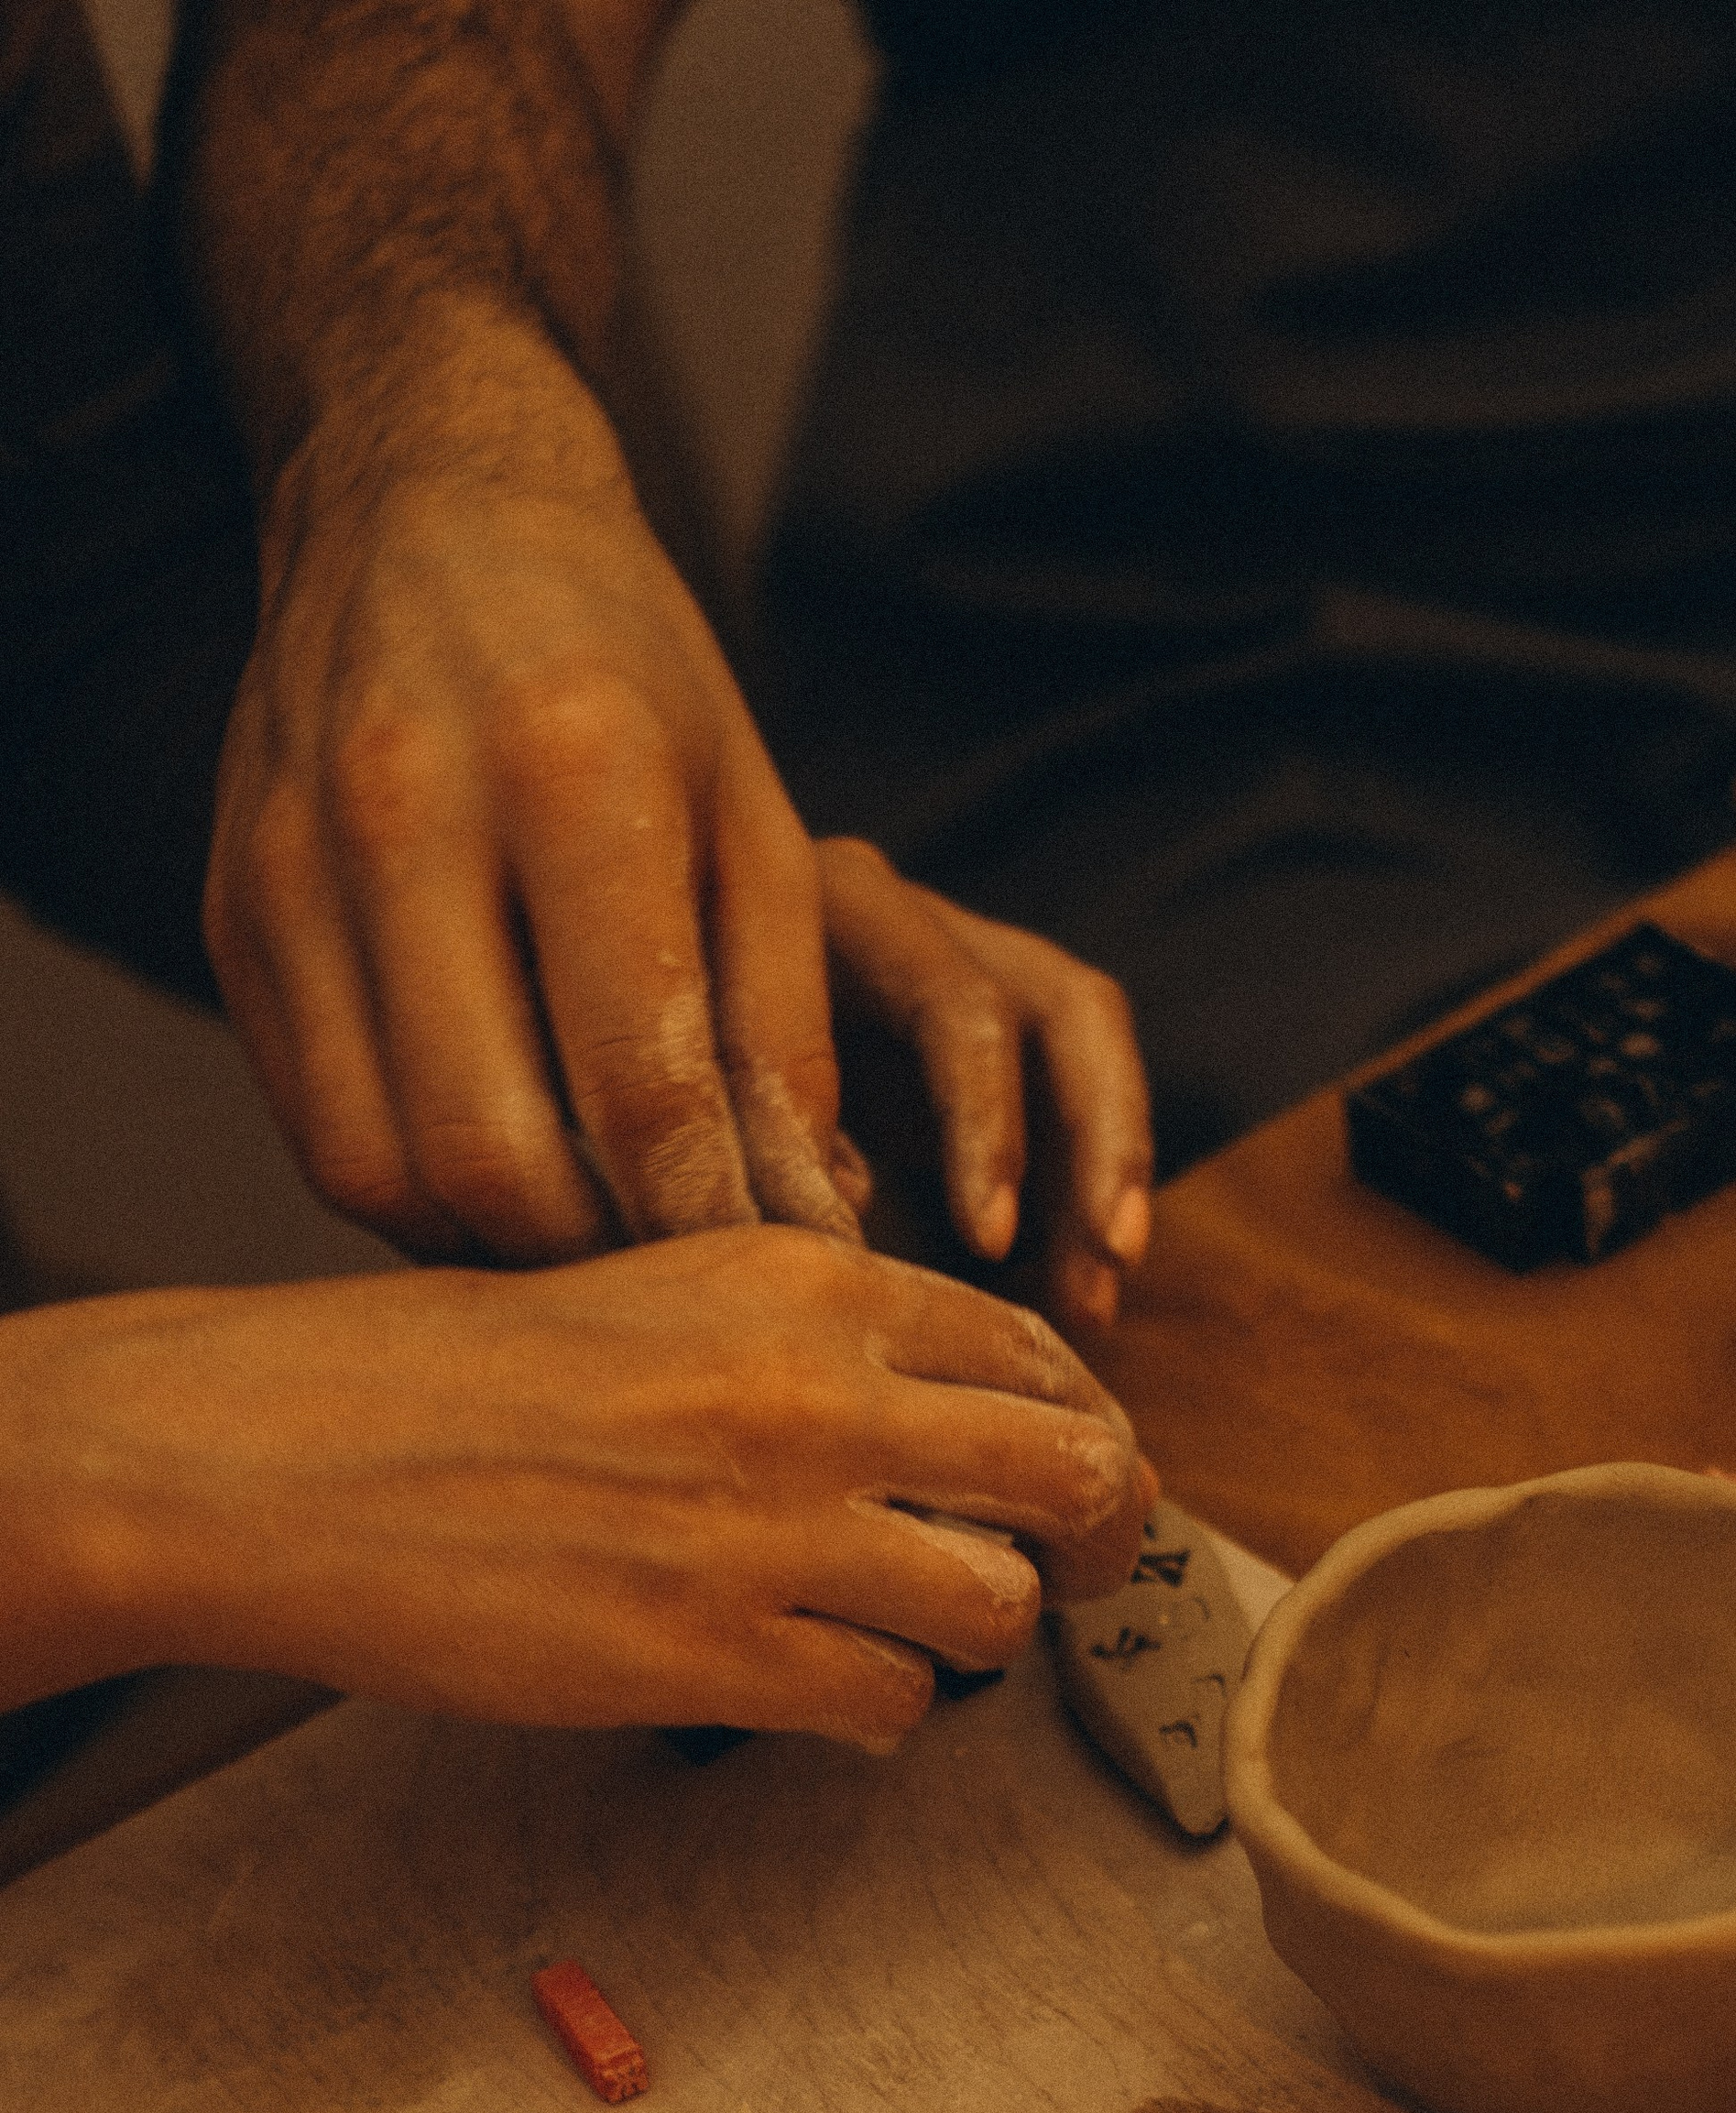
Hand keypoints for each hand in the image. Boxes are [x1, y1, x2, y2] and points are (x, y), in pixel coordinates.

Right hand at [2, 1236, 1151, 1743]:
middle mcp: (811, 1391)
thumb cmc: (438, 1376)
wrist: (280, 1457)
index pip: (1032, 1351)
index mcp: (801, 1277)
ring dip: (972, 1638)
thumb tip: (947, 1414)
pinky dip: (877, 1713)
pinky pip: (890, 1707)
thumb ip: (804, 1338)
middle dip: (1100, 1538)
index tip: (1076, 1477)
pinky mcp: (710, 1654)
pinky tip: (819, 1691)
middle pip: (1073, 1473)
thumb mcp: (652, 1289)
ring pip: (998, 1607)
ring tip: (908, 1636)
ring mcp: (767, 1530)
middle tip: (1075, 1576)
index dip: (1081, 1428)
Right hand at [205, 336, 1153, 1327]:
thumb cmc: (634, 679)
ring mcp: (294, 867)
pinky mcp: (236, 915)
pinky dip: (416, 1197)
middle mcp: (408, 811)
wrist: (429, 512)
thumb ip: (786, 1027)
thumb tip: (809, 1218)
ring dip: (497, 1250)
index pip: (638, 1084)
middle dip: (599, 1262)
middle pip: (492, 1155)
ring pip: (382, 1168)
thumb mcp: (759, 822)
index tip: (771, 1282)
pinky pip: (317, 1129)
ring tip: (594, 1249)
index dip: (711, 1223)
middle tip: (679, 1287)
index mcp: (573, 771)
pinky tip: (501, 1186)